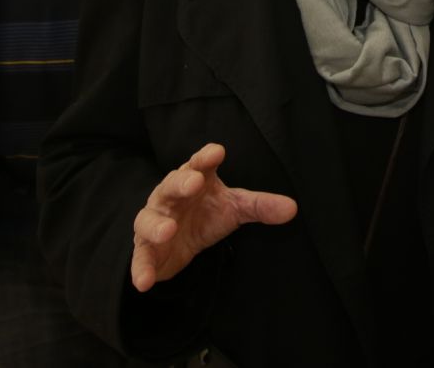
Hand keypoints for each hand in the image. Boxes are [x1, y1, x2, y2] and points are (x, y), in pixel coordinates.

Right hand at [131, 143, 296, 292]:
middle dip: (181, 183)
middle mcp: (170, 196)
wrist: (178, 241)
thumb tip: (292, 208)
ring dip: (157, 224)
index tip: (217, 152)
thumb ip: (260, 206)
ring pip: (149, 219)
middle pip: (172, 185)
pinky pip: (140, 257)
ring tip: (168, 230)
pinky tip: (143, 281)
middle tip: (193, 182)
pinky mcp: (145, 249)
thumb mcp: (235, 208)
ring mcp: (155, 221)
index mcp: (195, 179)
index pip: (199, 163)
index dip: (206, 157)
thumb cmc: (207, 213)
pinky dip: (140, 268)